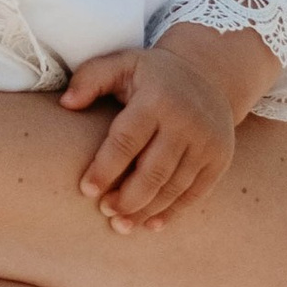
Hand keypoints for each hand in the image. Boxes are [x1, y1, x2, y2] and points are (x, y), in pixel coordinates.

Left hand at [60, 36, 247, 230]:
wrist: (209, 74)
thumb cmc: (153, 75)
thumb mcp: (122, 63)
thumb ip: (91, 78)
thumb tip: (66, 104)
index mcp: (157, 99)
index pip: (127, 141)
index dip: (105, 169)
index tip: (86, 190)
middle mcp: (186, 121)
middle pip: (153, 171)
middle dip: (127, 198)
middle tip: (105, 210)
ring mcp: (207, 142)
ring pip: (174, 187)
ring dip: (146, 210)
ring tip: (120, 223)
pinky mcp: (219, 158)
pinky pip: (195, 192)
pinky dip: (172, 212)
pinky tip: (151, 223)